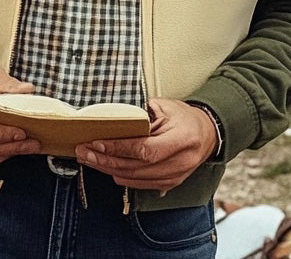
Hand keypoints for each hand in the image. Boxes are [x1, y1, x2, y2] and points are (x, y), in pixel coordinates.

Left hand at [74, 97, 216, 191]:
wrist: (207, 134)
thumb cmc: (184, 117)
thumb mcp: (166, 107)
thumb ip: (141, 114)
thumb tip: (112, 118)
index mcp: (182, 139)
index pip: (144, 149)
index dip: (118, 148)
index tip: (96, 142)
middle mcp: (180, 162)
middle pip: (135, 167)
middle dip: (105, 160)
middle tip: (83, 151)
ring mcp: (175, 177)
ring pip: (134, 179)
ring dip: (108, 170)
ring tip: (89, 159)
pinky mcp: (169, 184)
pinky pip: (139, 184)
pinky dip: (120, 176)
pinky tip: (106, 167)